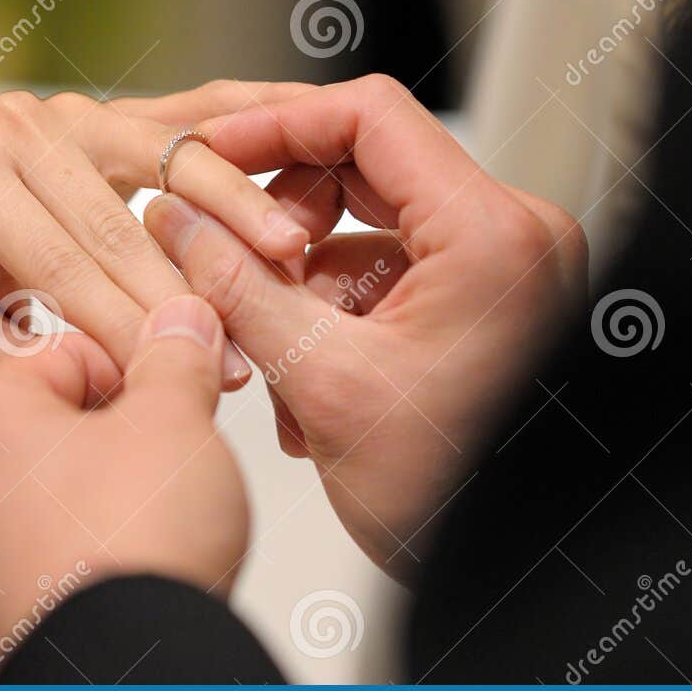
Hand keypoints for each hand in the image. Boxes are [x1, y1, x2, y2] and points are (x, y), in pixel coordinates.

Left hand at [0, 82, 312, 387]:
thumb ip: (13, 359)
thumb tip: (101, 370)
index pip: (60, 263)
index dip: (121, 328)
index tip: (172, 382)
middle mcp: (14, 126)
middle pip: (120, 218)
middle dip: (184, 295)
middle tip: (239, 359)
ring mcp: (75, 106)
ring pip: (174, 157)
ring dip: (239, 211)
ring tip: (288, 262)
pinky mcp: (125, 107)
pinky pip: (201, 114)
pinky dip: (258, 130)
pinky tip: (312, 136)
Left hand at [0, 297, 248, 682]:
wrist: (129, 676)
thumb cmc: (140, 544)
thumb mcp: (176, 418)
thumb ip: (173, 358)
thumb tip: (180, 317)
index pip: (59, 359)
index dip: (126, 372)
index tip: (166, 400)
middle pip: (30, 439)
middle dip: (93, 445)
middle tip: (158, 467)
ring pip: (4, 522)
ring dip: (54, 519)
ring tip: (124, 534)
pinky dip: (9, 598)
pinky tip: (59, 593)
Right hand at [143, 75, 587, 579]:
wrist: (516, 574)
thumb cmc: (454, 496)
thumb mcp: (323, 383)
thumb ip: (236, 287)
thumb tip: (175, 219)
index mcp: (490, 233)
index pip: (368, 115)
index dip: (273, 126)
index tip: (208, 151)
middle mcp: (512, 235)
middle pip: (366, 170)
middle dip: (283, 223)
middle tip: (224, 261)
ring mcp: (504, 270)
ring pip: (370, 231)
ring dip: (304, 286)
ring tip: (273, 364)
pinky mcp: (488, 305)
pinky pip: (393, 275)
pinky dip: (339, 317)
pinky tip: (310, 392)